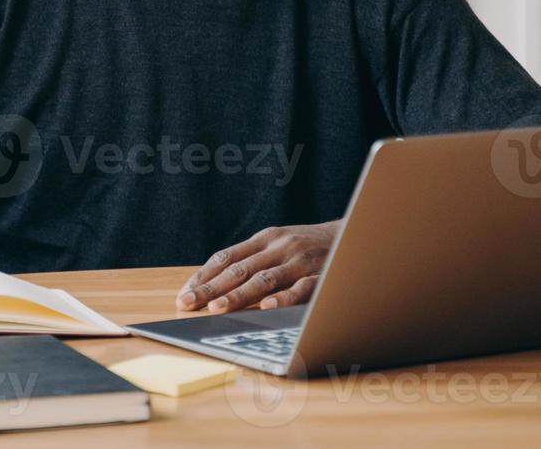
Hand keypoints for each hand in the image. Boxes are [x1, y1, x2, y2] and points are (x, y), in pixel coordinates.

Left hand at [177, 221, 342, 312]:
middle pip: (239, 269)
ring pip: (264, 279)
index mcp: (265, 238)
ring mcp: (300, 261)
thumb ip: (254, 260)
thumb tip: (217, 285)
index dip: (203, 275)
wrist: (356, 232)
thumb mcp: (280, 244)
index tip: (184, 294)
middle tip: (189, 304)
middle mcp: (279, 247)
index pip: (226, 257)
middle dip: (211, 288)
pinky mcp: (321, 275)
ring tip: (218, 308)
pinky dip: (282, 298)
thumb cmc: (310, 245)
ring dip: (239, 295)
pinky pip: (300, 288)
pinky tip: (266, 308)